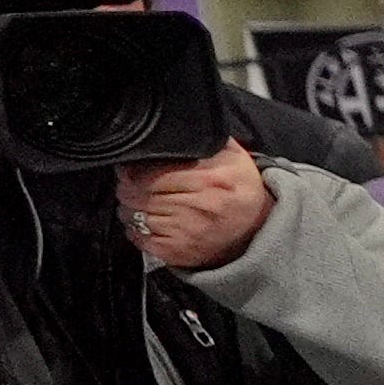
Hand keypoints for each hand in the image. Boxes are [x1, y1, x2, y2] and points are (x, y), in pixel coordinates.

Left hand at [113, 143, 274, 271]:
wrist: (257, 229)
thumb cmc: (239, 188)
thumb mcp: (232, 157)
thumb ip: (204, 141)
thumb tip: (168, 131)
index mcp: (210, 180)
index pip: (150, 175)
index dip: (131, 171)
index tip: (128, 169)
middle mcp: (199, 207)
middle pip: (138, 195)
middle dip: (126, 188)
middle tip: (128, 184)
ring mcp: (188, 233)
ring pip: (135, 217)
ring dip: (129, 209)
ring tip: (137, 202)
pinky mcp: (179, 253)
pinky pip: (140, 239)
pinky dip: (135, 230)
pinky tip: (144, 222)